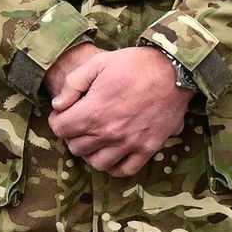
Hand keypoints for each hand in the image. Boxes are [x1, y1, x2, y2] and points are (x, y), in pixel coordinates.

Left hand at [46, 46, 190, 176]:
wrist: (173, 70)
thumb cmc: (135, 63)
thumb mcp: (98, 62)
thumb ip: (73, 83)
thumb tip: (57, 105)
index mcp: (94, 111)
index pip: (60, 129)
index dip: (57, 120)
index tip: (63, 113)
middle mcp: (110, 132)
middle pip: (76, 147)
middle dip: (73, 134)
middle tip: (79, 122)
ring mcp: (130, 143)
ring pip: (97, 162)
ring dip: (91, 151)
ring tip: (95, 137)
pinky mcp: (148, 148)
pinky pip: (125, 169)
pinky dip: (114, 165)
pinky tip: (113, 152)